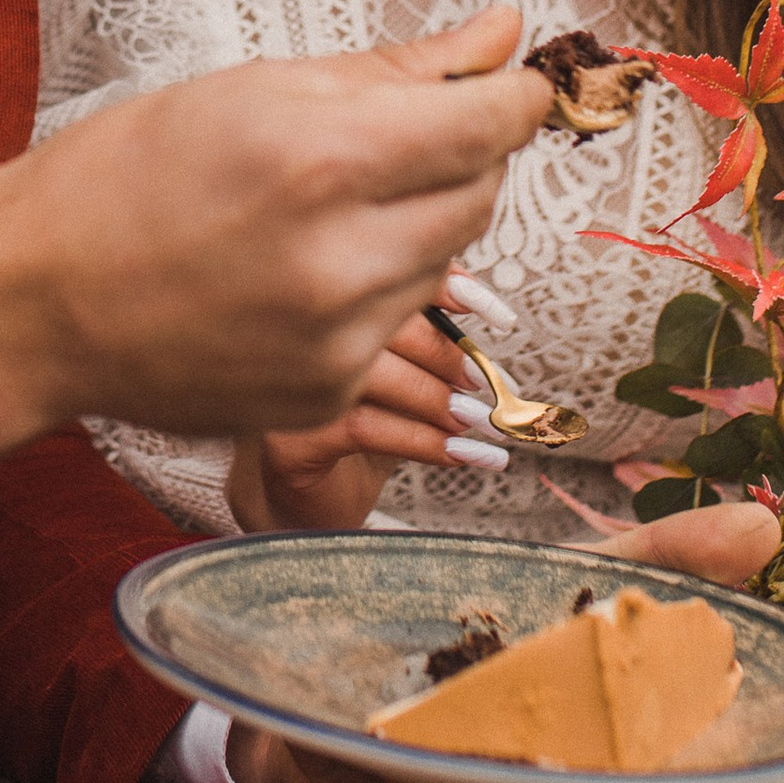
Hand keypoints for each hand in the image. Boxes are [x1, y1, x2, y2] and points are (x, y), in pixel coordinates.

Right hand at [0, 11, 549, 461]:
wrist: (37, 301)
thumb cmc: (126, 177)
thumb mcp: (255, 89)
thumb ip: (396, 71)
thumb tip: (501, 35)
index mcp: (323, 159)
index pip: (488, 127)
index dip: (517, 98)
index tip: (518, 84)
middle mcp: (342, 259)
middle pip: (480, 194)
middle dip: (458, 156)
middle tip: (391, 138)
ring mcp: (339, 340)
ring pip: (447, 263)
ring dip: (414, 224)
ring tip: (323, 208)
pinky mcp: (329, 395)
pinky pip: (397, 324)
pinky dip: (370, 289)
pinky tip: (295, 272)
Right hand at [230, 298, 507, 530]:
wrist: (314, 507)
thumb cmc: (362, 432)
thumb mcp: (402, 379)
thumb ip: (429, 343)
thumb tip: (489, 320)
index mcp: (328, 311)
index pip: (384, 275)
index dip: (442, 284)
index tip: (495, 313)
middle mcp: (298, 339)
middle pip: (376, 320)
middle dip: (445, 352)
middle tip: (483, 383)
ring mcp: (288, 388)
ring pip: (371, 373)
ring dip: (438, 399)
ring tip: (480, 422)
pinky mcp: (289, 438)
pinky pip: (364, 427)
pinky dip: (423, 441)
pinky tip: (461, 454)